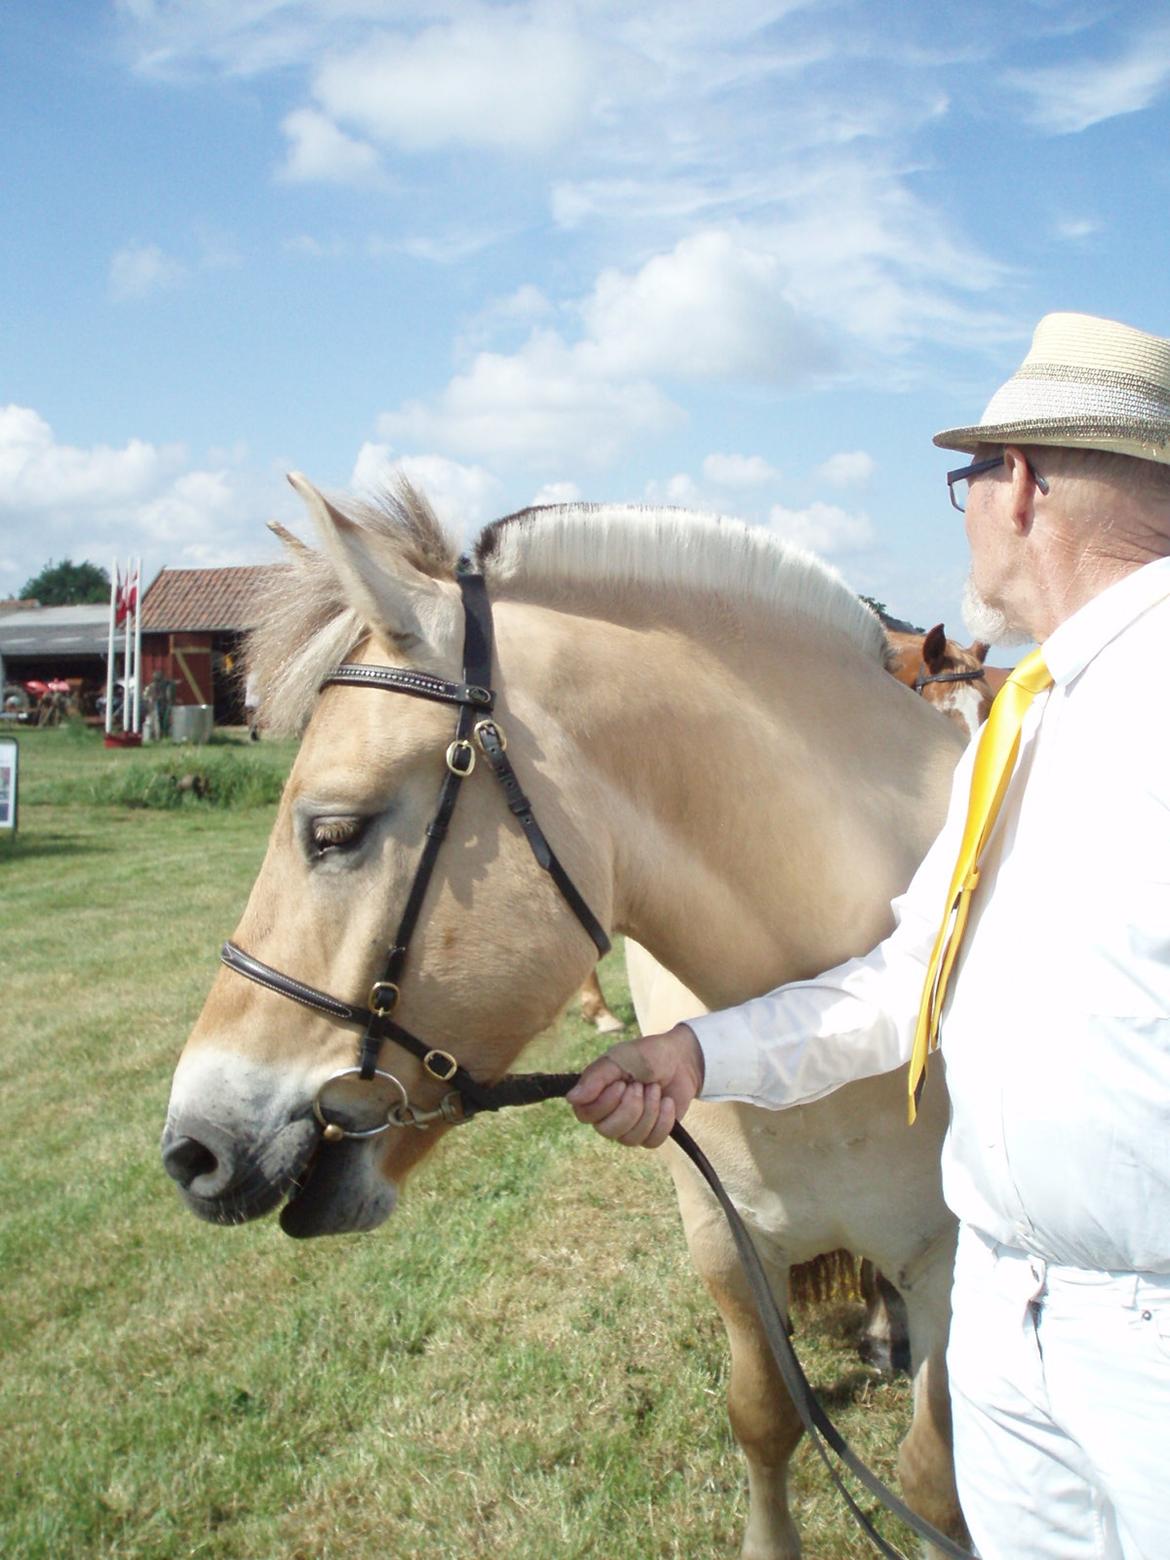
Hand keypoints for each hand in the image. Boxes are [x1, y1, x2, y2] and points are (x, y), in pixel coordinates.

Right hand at [566, 1024, 704, 1147]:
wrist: (680, 1060)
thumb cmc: (645, 1055)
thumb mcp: (619, 1059)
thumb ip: (595, 1078)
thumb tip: (571, 1099)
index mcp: (594, 1095)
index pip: (585, 1115)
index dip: (605, 1103)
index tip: (621, 1083)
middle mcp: (608, 1115)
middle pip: (608, 1131)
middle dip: (631, 1107)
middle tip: (641, 1085)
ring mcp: (629, 1128)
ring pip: (631, 1138)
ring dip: (649, 1109)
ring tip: (655, 1089)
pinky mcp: (650, 1135)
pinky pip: (652, 1141)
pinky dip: (664, 1120)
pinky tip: (667, 1102)